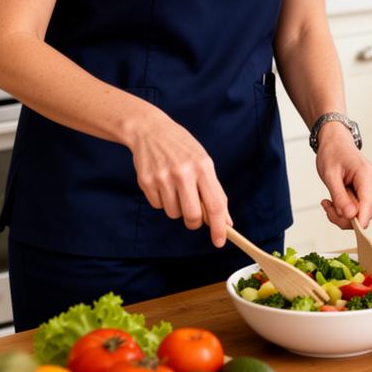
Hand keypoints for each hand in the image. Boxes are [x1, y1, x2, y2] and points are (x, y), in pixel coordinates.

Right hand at [126, 106, 230, 247]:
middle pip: (192, 216)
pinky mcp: (146, 182)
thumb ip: (214, 191)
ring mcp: (163, 178)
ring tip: (175, 188)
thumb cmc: (182, 148)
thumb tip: (225, 220)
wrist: (150, 130)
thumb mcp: (203, 162)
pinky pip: (158, 206)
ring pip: (173, 213)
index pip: (215, 204)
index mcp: (203, 167)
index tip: (220, 241)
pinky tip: (162, 182)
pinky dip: (162, 200)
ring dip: (177, 208)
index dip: (219, 227)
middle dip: (195, 223)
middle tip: (194, 218)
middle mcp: (183, 173)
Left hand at [315, 124, 371, 228]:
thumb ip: (339, 195)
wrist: (336, 142)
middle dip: (345, 217)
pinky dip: (347, 209)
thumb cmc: (333, 153)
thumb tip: (349, 215)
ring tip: (329, 202)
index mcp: (366, 174)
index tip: (355, 231)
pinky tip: (336, 201)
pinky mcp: (370, 190)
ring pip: (363, 213)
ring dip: (344, 214)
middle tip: (327, 207)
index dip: (362, 219)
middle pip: (366, 213)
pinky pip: (361, 208)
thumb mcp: (329, 174)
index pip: (368, 203)